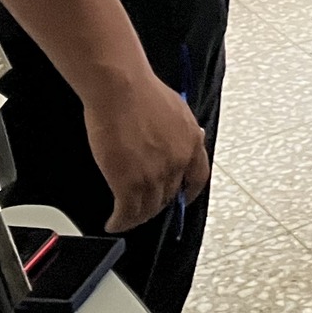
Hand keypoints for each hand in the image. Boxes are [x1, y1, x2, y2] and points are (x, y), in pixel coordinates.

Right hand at [84, 74, 211, 232]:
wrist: (121, 89)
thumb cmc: (142, 91)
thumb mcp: (177, 109)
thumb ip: (183, 130)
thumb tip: (190, 137)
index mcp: (191, 143)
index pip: (198, 178)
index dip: (188, 192)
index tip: (181, 198)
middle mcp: (177, 162)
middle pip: (168, 196)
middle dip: (156, 205)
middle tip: (143, 207)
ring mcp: (154, 175)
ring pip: (148, 209)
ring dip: (136, 218)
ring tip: (126, 218)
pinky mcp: (128, 183)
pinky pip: (127, 213)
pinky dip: (120, 222)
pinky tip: (113, 223)